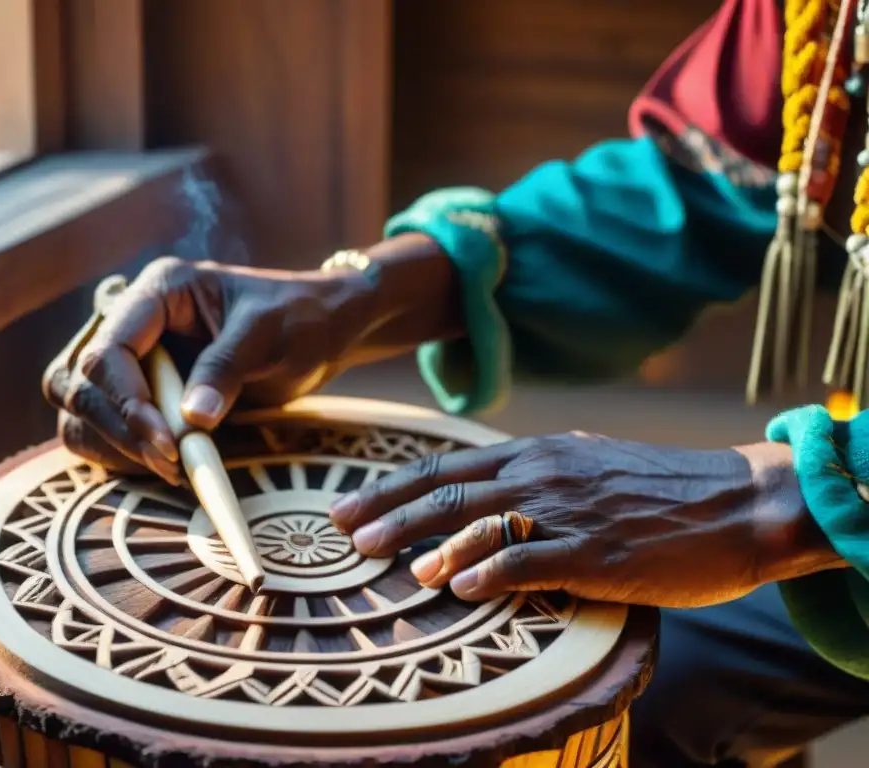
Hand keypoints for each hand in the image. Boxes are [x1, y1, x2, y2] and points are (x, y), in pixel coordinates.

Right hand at [42, 234, 459, 484]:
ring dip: (111, 447)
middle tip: (169, 463)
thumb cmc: (298, 317)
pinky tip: (163, 466)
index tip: (168, 443)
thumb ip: (227, 367)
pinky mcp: (139, 394)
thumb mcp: (269, 333)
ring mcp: (131, 360)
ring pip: (77, 411)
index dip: (128, 402)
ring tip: (170, 469)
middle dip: (115, 428)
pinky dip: (119, 454)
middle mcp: (130, 322)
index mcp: (156, 291)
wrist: (319, 331)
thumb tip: (193, 419)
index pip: (109, 350)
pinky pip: (100, 431)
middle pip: (76, 382)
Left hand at [328, 432, 843, 607]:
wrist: (737, 500)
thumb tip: (483, 495)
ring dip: (432, 547)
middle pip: (448, 491)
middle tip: (346, 533)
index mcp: (536, 452)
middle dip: (390, 512)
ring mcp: (568, 511)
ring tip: (398, 569)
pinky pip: (534, 560)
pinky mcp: (599, 550)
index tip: (349, 505)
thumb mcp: (585, 463)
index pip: (445, 467)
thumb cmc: (659, 488)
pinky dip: (493, 572)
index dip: (391, 486)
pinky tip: (463, 590)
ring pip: (482, 523)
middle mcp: (542, 473)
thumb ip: (533, 475)